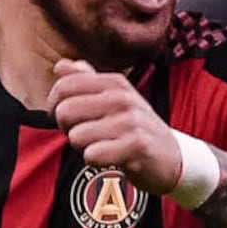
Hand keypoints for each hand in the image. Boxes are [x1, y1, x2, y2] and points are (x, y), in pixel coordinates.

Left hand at [50, 61, 184, 193]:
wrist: (171, 158)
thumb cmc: (134, 129)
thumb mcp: (114, 99)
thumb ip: (86, 80)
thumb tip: (61, 66)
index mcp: (114, 82)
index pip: (64, 86)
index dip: (55, 106)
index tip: (67, 118)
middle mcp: (122, 97)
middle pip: (64, 112)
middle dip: (68, 129)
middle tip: (87, 135)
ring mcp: (131, 121)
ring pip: (76, 136)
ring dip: (84, 147)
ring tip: (105, 145)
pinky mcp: (136, 146)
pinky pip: (92, 155)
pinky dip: (96, 161)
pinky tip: (112, 158)